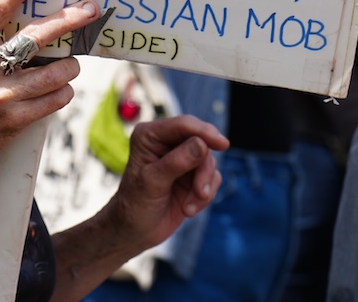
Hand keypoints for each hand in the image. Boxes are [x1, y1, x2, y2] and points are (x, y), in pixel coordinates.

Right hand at [0, 0, 97, 173]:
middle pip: (36, 36)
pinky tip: (60, 89)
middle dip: (69, 20)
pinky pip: (55, 99)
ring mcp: (1, 96)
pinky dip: (64, 91)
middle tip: (89, 10)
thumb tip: (33, 15)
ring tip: (70, 64)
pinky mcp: (15, 121)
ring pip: (55, 72)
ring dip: (71, 65)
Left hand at [98, 115, 226, 254]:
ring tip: (188, 207)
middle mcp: (167, 142)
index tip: (223, 144)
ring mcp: (182, 158)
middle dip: (203, 170)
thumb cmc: (134, 205)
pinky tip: (188, 209)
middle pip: (202, 142)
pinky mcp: (193, 175)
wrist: (134, 232)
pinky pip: (212, 178)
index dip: (204, 132)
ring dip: (203, 187)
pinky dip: (204, 196)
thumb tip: (201, 144)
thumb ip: (176, 162)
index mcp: (150, 135)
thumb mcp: (152, 183)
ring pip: (209, 162)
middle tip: (201, 192)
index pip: (183, 125)